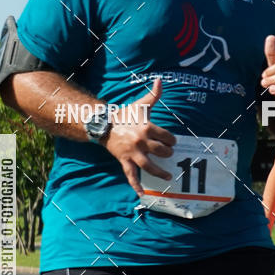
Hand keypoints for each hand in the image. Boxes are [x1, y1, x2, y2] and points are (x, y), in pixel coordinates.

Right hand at [105, 78, 174, 195]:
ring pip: (149, 165)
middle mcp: (141, 141)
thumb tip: (160, 80)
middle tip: (168, 154)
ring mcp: (132, 153)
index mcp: (146, 127)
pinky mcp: (124, 160)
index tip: (171, 142)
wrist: (104, 124)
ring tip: (169, 176)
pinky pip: (131, 175)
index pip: (166, 137)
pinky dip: (136, 185)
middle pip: (161, 151)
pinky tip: (143, 194)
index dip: (171, 140)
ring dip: (160, 172)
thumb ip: (153, 94)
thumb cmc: (125, 115)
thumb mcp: (140, 105)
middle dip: (167, 153)